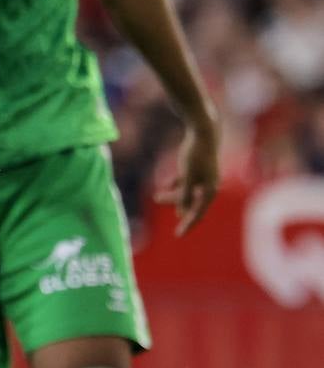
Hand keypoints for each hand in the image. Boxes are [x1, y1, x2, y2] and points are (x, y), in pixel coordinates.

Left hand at [154, 114, 220, 236]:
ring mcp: (205, 177)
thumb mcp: (187, 176)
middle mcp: (209, 186)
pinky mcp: (200, 168)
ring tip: (157, 198)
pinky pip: (188, 181)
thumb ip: (184, 194)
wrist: (204, 132)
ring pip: (188, 191)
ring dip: (173, 195)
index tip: (178, 235)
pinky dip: (177, 184)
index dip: (188, 224)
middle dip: (176, 205)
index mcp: (209, 190)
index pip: (197, 213)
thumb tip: (181, 212)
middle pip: (191, 202)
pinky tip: (167, 185)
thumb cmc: (195, 154)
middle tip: (161, 209)